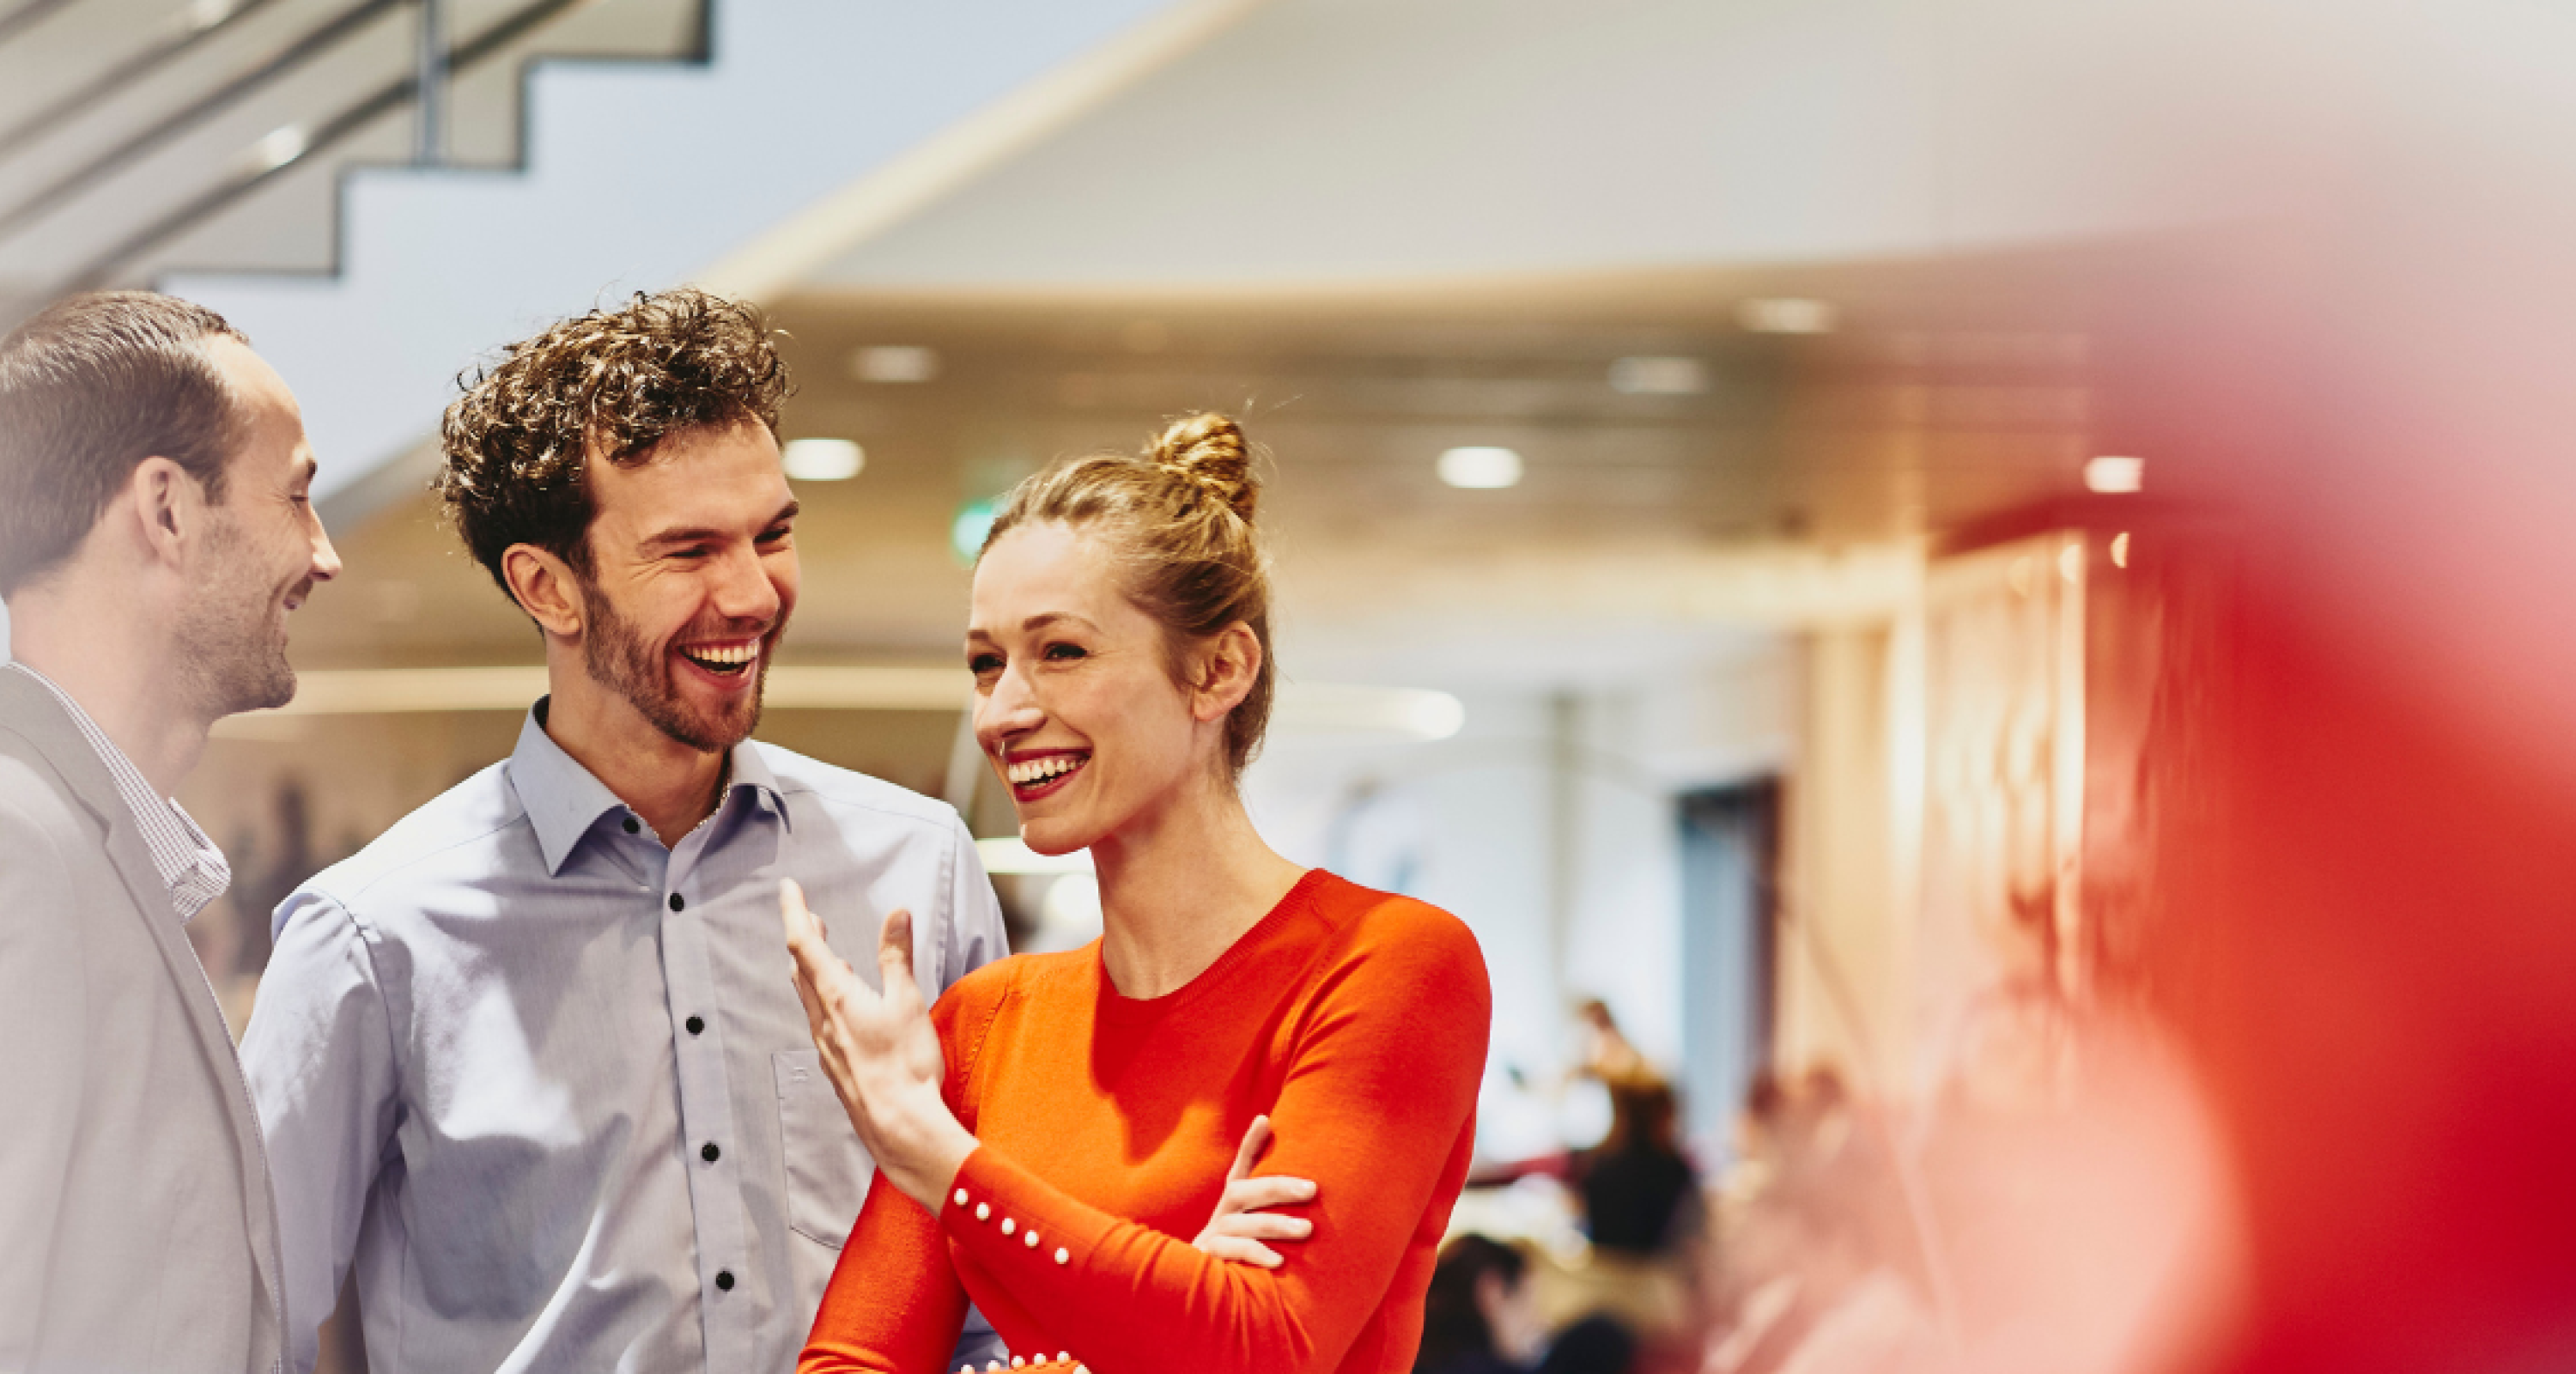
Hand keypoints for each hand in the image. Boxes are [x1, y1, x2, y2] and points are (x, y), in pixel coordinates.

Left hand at [781, 879, 975, 1211]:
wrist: (900, 1127)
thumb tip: (896, 914)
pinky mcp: (837, 1066)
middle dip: (803, 938)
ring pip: (809, 997)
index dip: (795, 912)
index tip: (788, 888)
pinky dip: (825, 998)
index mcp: (838, 997)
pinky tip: (842, 1005)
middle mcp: (823, 1020)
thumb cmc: (906, 1066)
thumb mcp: (907, 1002)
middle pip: (802, 970)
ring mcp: (827, 1045)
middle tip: (807, 915)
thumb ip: (897, 957)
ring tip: (823, 951)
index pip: (805, 945)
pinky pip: (822, 1021)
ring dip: (812, 968)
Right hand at [1191, 1115, 1317, 1268]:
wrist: (1203, 1297)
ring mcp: (1211, 1238)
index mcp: (1232, 1206)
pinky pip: (1229, 1252)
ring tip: (1307, 1230)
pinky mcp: (1208, 1261)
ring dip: (1274, 1224)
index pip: (1240, 1170)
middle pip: (1242, 1191)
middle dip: (1277, 1187)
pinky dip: (1254, 1253)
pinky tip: (1279, 1261)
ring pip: (1239, 1224)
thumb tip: (1302, 1175)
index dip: (1250, 1145)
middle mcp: (1220, 1217)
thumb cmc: (1245, 1259)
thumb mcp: (1257, 1231)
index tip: (1265, 1120)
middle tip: (1312, 1190)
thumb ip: (1275, 1208)